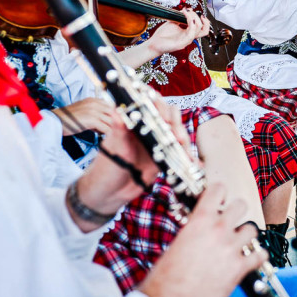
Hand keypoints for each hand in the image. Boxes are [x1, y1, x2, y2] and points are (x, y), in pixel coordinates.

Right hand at [53, 97, 113, 135]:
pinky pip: (106, 129)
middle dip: (108, 122)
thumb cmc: (67, 118)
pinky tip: (96, 133)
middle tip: (101, 127)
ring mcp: (94, 112)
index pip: (109, 106)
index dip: (108, 115)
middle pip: (112, 114)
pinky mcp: (92, 120)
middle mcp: (94, 104)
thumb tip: (104, 120)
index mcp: (92, 100)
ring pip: (110, 122)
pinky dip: (103, 133)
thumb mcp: (82, 110)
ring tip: (97, 130)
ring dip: (106, 128)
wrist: (56, 121)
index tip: (103, 121)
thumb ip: (93, 111)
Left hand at [72, 98, 189, 228]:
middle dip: (176, 123)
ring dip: (183, 138)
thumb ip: (118, 129)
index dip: (160, 106)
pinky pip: (178, 151)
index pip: (150, 103)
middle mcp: (146, 128)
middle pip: (168, 115)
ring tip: (184, 150)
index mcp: (133, 120)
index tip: (164, 118)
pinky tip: (191, 161)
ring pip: (175, 132)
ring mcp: (156, 141)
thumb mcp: (113, 147)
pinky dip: (186, 154)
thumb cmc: (106, 167)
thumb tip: (117, 110)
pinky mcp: (164, 156)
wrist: (110, 193)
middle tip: (177, 137)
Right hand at [137, 183, 264, 296]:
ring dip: (245, 235)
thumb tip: (203, 224)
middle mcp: (218, 230)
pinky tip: (250, 259)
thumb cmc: (167, 275)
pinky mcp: (239, 269)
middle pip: (241, 205)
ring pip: (252, 229)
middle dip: (235, 212)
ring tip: (237, 243)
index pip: (218, 189)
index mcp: (200, 220)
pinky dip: (257, 257)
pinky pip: (260, 255)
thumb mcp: (178, 241)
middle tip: (230, 221)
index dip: (219, 193)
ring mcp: (231, 248)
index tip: (219, 199)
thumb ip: (196, 228)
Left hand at [144, 10, 208, 54]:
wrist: (154, 43)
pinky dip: (191, 24)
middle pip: (204, 29)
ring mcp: (186, 41)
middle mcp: (189, 37)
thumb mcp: (173, 22)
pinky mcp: (182, 44)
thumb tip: (187, 10)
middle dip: (199, 17)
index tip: (192, 10)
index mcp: (188, 33)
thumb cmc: (163, 35)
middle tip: (189, 10)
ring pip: (198, 29)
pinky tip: (187, 17)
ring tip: (186, 12)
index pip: (203, 28)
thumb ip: (180, 17)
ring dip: (193, 17)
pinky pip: (191, 34)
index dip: (203, 19)